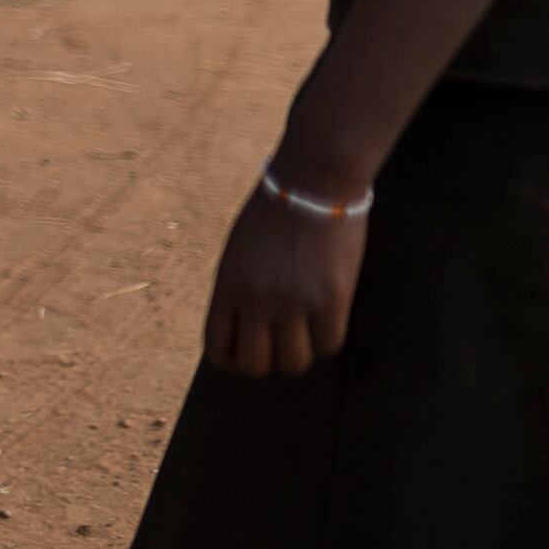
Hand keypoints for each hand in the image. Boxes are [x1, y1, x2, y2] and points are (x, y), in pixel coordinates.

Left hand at [199, 187, 364, 376]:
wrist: (312, 184)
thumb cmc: (273, 214)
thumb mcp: (237, 252)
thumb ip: (238, 289)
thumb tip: (243, 326)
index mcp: (227, 286)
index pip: (217, 347)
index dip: (231, 359)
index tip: (244, 355)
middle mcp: (255, 300)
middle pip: (255, 364)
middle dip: (267, 362)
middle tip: (279, 347)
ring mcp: (293, 302)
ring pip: (294, 362)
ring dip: (299, 353)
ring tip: (305, 334)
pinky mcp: (331, 299)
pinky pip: (329, 344)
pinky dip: (328, 338)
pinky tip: (328, 320)